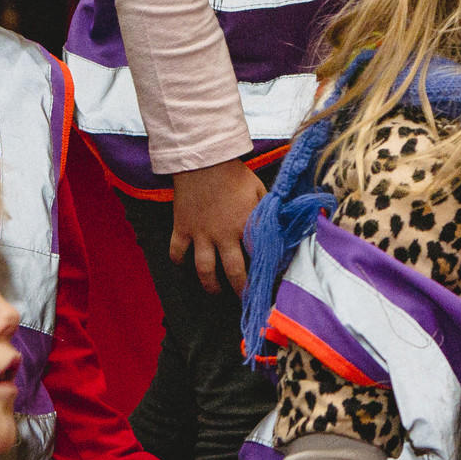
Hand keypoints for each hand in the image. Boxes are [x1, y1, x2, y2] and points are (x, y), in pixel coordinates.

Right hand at [169, 158, 265, 294]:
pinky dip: (179, 263)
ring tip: (216, 291)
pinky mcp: (182, 228)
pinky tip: (184, 269)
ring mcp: (201, 234)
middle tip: (246, 299)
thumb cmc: (235, 174)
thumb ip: (269, 212)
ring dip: (211, 285)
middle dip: (242, 290)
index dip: (267, 271)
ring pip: (204, 270)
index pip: (260, 257)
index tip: (271, 281)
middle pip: (234, 272)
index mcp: (246, 225)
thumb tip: (282, 226)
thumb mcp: (260, 190)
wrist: (203, 160)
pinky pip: (177, 253)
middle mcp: (224, 235)